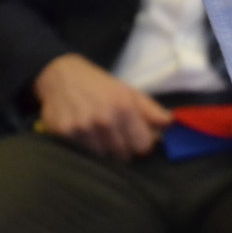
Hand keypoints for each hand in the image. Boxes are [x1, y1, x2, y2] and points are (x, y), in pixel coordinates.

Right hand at [33, 54, 172, 160]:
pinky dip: (85, 148)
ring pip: (103, 157)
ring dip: (104, 150)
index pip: (143, 146)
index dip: (142, 144)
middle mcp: (103, 119)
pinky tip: (84, 134)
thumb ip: (152, 111)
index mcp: (123, 107)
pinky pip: (82, 153)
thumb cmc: (101, 86)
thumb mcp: (130, 93)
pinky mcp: (63, 133)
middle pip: (123, 155)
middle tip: (116, 135)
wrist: (61, 75)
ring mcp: (81, 128)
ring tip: (99, 134)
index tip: (137, 139)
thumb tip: (170, 124)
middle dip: (123, 149)